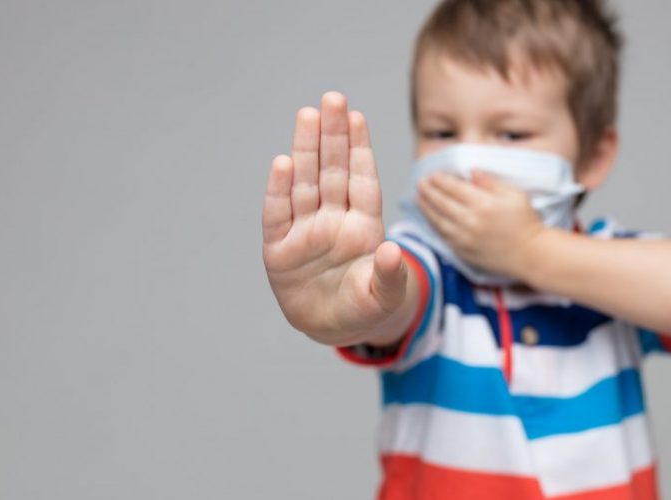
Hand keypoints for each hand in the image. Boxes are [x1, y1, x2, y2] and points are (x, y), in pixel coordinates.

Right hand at [262, 92, 411, 345]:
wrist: (331, 328)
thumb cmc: (364, 307)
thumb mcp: (384, 297)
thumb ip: (390, 276)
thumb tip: (391, 252)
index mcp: (363, 226)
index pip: (362, 180)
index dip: (359, 149)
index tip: (357, 116)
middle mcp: (333, 220)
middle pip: (332, 171)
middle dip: (333, 135)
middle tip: (333, 98)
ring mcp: (305, 231)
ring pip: (305, 183)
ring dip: (306, 150)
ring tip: (308, 115)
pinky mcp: (280, 249)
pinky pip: (278, 214)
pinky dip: (279, 189)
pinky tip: (282, 162)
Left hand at [416, 170, 544, 278]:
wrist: (531, 254)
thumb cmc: (526, 222)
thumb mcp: (515, 194)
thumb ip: (491, 182)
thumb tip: (471, 171)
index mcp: (484, 203)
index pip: (454, 188)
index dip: (441, 180)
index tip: (433, 174)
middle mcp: (471, 221)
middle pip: (442, 203)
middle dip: (429, 191)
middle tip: (420, 182)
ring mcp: (465, 238)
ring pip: (438, 220)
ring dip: (426, 208)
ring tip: (419, 198)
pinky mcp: (463, 251)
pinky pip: (443, 236)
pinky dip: (434, 225)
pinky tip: (430, 218)